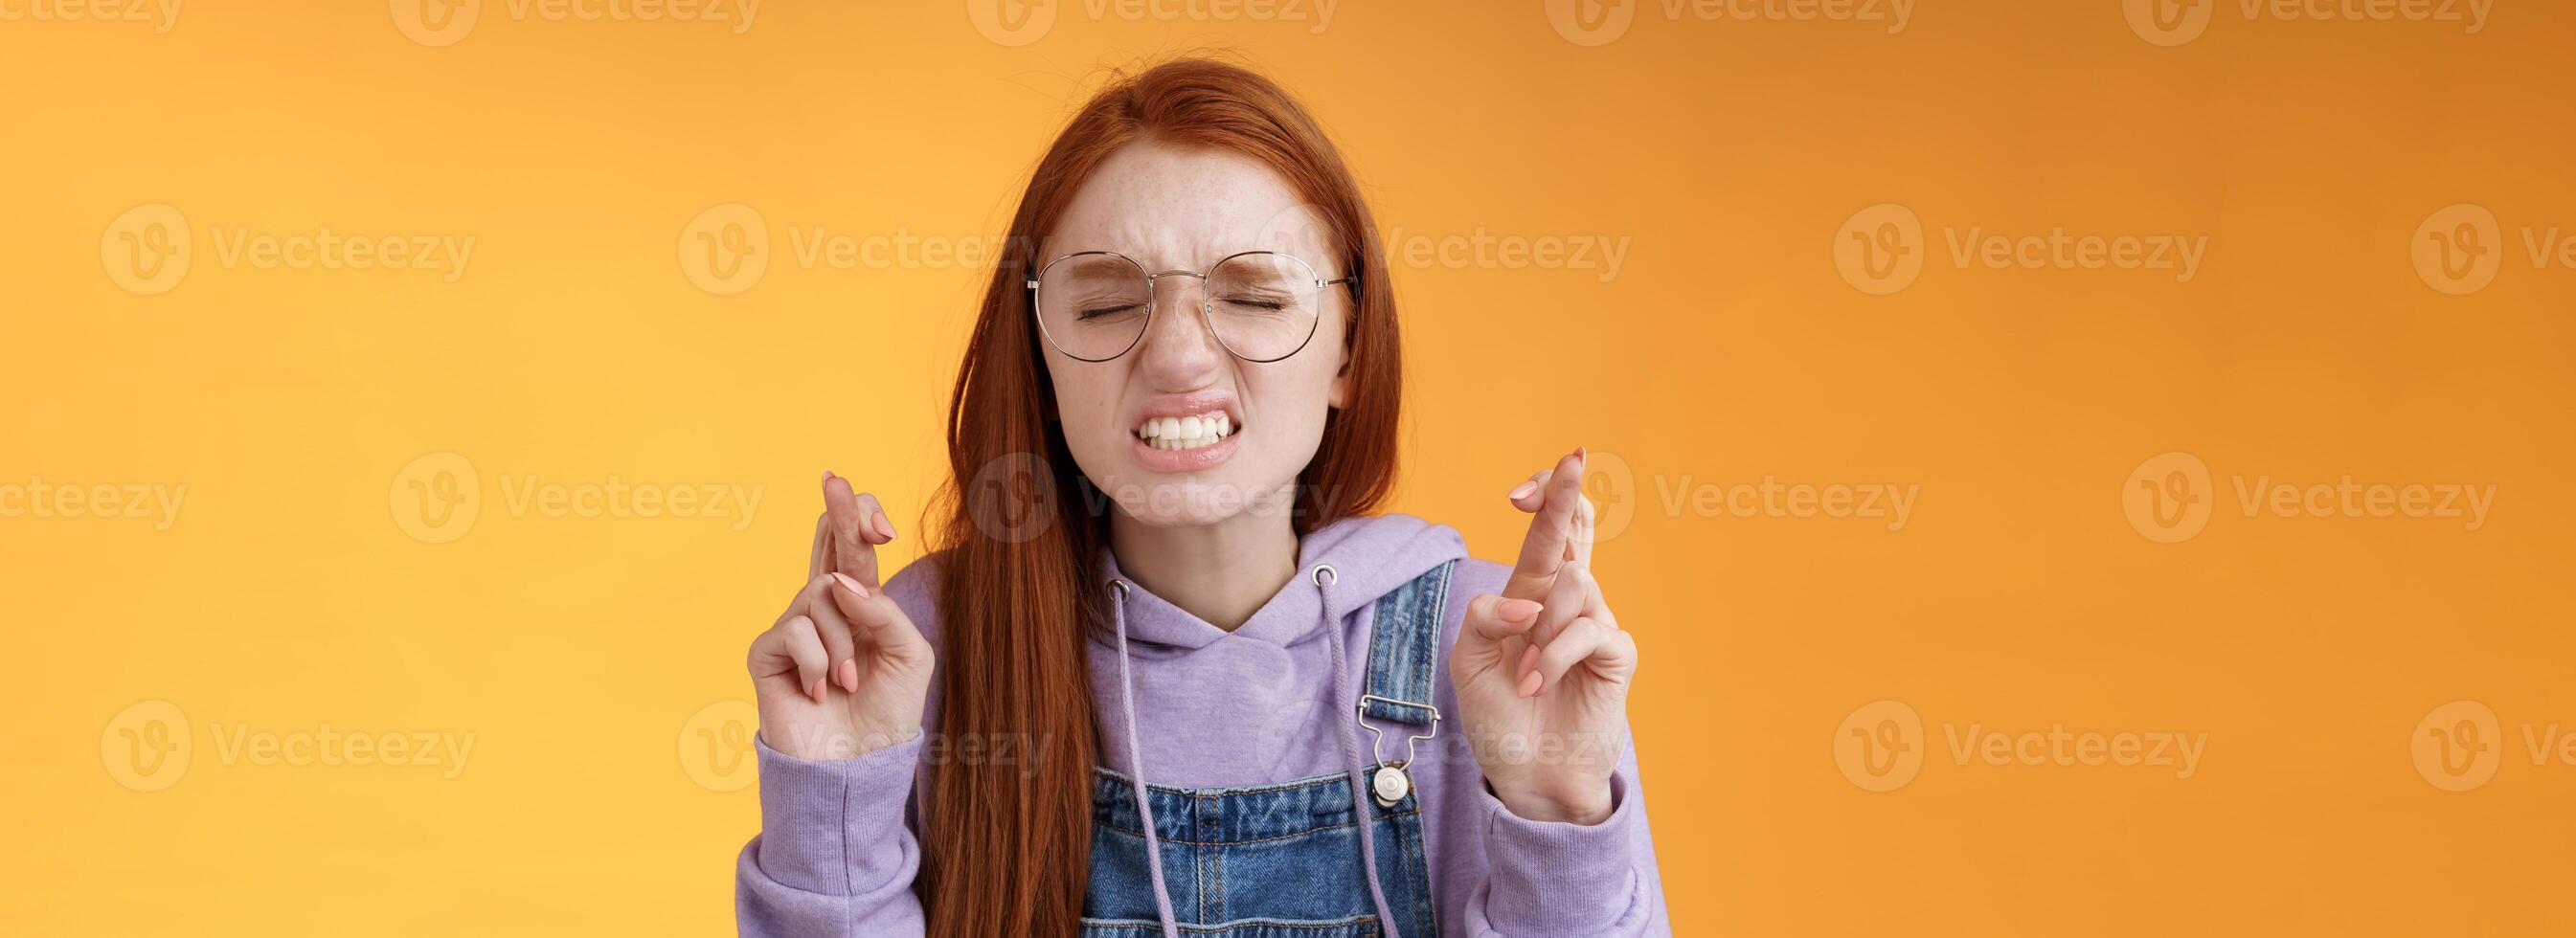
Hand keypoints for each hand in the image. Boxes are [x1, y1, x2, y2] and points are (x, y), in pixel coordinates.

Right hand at [745, 472, 935, 761]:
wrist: (858, 766)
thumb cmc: (887, 712)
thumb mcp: (909, 655)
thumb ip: (884, 612)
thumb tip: (840, 582)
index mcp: (860, 603)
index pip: (852, 547)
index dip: (857, 519)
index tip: (877, 515)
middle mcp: (822, 608)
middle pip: (826, 543)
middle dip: (838, 510)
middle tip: (835, 478)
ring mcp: (791, 627)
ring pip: (821, 595)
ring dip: (844, 641)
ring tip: (848, 683)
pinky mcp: (765, 653)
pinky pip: (795, 630)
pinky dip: (818, 660)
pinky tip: (820, 691)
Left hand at [1451, 447, 1637, 824]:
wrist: (1527, 773)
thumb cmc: (1498, 717)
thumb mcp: (1468, 662)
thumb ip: (1484, 617)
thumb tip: (1527, 600)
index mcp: (1529, 594)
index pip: (1546, 534)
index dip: (1546, 500)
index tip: (1522, 490)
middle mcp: (1564, 602)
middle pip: (1577, 531)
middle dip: (1569, 493)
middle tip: (1574, 457)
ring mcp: (1594, 625)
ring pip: (1573, 585)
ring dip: (1540, 629)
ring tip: (1526, 674)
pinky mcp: (1616, 654)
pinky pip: (1589, 630)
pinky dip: (1555, 655)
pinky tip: (1538, 682)